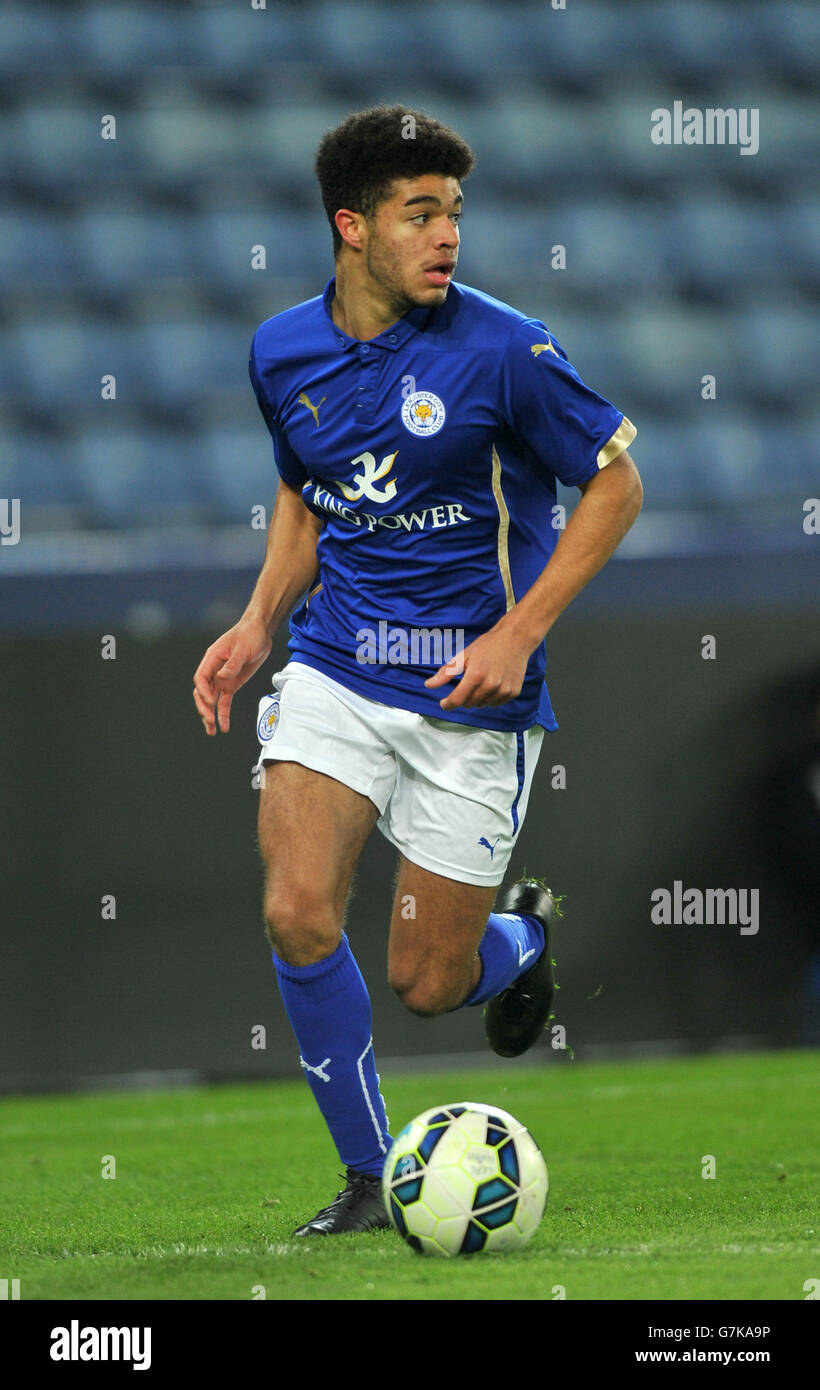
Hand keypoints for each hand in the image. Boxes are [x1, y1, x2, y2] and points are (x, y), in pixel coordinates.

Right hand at [192, 615, 271, 734]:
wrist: (260, 632)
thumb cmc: (249, 635)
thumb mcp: (242, 648)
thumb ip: (232, 663)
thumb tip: (222, 676)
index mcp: (212, 659)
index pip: (200, 678)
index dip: (203, 691)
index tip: (210, 701)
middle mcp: (214, 670)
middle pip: (202, 692)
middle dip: (204, 708)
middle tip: (209, 720)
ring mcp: (222, 678)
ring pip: (211, 700)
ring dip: (210, 715)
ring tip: (212, 731)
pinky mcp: (232, 684)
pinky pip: (225, 702)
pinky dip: (223, 714)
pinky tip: (224, 727)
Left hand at [424, 619, 531, 710]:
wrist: (515, 639)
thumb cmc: (489, 645)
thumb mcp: (464, 655)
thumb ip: (446, 673)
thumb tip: (429, 685)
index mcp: (476, 675)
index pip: (457, 699)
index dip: (448, 704)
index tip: (444, 703)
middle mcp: (491, 685)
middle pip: (469, 704)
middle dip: (463, 697)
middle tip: (466, 683)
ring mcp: (503, 690)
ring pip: (482, 705)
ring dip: (477, 698)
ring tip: (481, 681)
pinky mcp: (513, 692)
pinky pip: (495, 703)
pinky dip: (490, 698)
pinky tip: (492, 683)